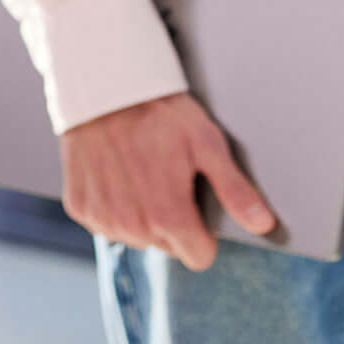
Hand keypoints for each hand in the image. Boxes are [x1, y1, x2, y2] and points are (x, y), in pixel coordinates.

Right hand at [59, 91, 275, 271]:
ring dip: (142, 214)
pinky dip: (113, 205)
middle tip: (167, 176)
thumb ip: (235, 191)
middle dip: (172, 220)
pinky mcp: (79, 208)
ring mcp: (102, 218)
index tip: (195, 199)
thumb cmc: (160, 112)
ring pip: (136, 237)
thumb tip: (264, 225)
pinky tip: (117, 174)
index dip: (204, 231)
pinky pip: (106, 223)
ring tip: (141, 171)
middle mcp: (132, 227)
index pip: (200, 257)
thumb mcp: (207, 144)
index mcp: (167, 217)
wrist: (103, 86)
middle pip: (168, 247)